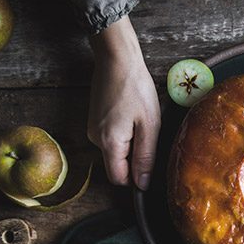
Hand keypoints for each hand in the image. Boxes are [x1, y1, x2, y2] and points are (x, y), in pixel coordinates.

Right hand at [88, 17, 159, 188]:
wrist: (116, 59)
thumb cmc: (135, 88)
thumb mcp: (149, 125)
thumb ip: (145, 157)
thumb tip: (142, 185)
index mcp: (108, 143)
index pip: (118, 179)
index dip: (135, 178)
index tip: (150, 162)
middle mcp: (96, 140)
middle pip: (117, 165)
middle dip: (135, 158)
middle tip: (148, 133)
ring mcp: (93, 129)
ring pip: (115, 151)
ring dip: (131, 144)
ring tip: (141, 120)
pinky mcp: (95, 121)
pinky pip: (112, 138)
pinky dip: (125, 134)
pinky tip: (133, 115)